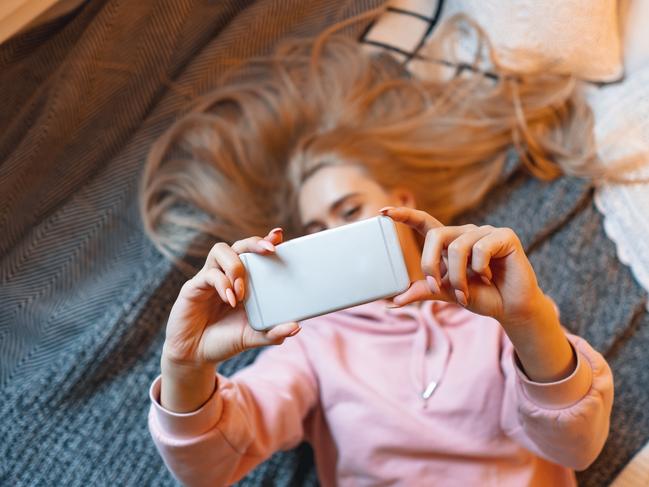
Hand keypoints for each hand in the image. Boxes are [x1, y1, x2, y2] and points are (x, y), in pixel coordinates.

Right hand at [160, 227, 299, 411]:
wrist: (195, 356)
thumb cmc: (226, 340)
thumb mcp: (254, 337)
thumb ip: (274, 333)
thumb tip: (296, 327)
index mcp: (244, 281)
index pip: (255, 252)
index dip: (266, 240)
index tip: (279, 236)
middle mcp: (227, 274)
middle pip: (240, 245)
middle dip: (254, 243)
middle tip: (269, 250)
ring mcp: (210, 278)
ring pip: (221, 251)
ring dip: (236, 266)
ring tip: (242, 290)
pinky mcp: (193, 287)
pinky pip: (208, 274)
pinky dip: (222, 284)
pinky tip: (230, 300)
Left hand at [381, 207, 541, 324]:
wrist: (511, 308)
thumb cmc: (480, 296)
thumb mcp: (447, 293)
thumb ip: (424, 291)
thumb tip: (394, 301)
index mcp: (449, 242)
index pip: (424, 222)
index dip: (404, 215)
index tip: (383, 212)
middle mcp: (465, 233)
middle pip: (435, 236)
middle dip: (430, 264)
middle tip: (437, 287)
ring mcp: (485, 231)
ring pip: (458, 248)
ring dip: (458, 277)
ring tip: (468, 291)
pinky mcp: (504, 235)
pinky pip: (481, 248)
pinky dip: (480, 270)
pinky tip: (490, 277)